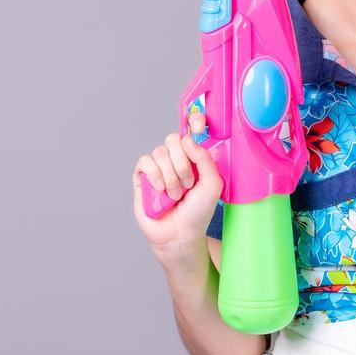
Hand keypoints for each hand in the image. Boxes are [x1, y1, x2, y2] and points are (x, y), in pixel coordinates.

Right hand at [131, 111, 222, 270]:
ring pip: (160, 152)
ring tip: (176, 194)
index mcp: (193, 157)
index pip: (191, 129)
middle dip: (182, 163)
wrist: (180, 234)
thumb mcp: (212, 185)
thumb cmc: (198, 211)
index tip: (198, 125)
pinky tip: (160, 189)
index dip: (194, 120)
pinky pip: (145, 162)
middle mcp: (175, 158)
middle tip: (188, 184)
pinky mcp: (143, 177)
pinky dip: (155, 174)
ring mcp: (158, 167)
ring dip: (170, 176)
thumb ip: (205, 160)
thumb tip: (188, 139)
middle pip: (173, 139)